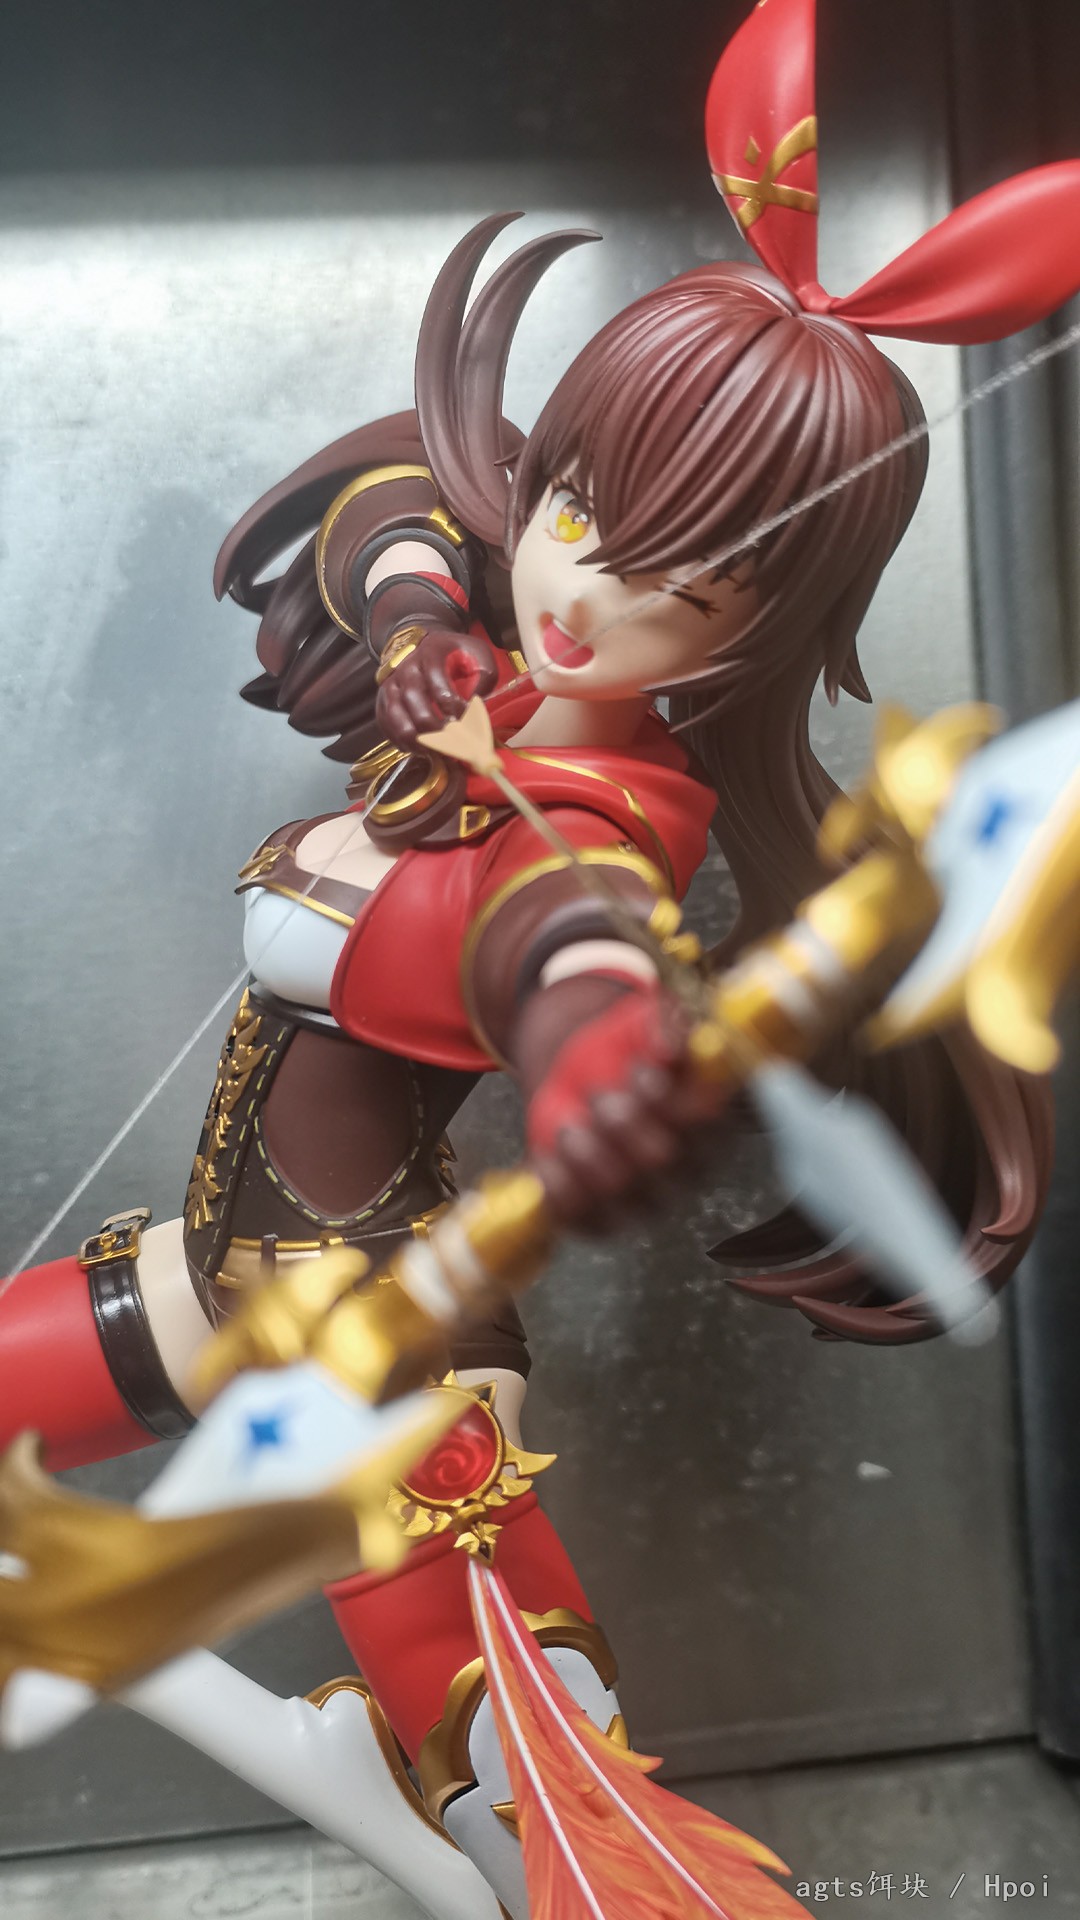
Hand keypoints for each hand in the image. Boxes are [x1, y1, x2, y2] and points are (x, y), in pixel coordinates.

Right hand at [375, 630, 499, 750]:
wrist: (422, 645)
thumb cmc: (454, 653)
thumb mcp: (476, 653)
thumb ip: (484, 675)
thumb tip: (479, 703)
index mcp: (431, 654)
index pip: (440, 689)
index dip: (454, 710)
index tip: (467, 721)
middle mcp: (406, 669)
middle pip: (416, 706)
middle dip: (436, 729)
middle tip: (452, 744)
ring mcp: (391, 685)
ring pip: (397, 718)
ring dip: (416, 740)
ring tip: (434, 752)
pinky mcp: (383, 700)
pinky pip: (386, 724)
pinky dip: (400, 741)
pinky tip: (418, 749)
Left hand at [521, 981, 723, 1232]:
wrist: (580, 1076)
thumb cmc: (625, 1051)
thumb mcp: (644, 1024)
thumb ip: (664, 1026)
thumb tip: (668, 1049)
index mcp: (711, 1116)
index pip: (703, 1118)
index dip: (664, 1097)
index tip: (638, 1071)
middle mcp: (689, 1167)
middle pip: (660, 1158)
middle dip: (619, 1119)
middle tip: (600, 1095)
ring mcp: (648, 1200)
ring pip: (617, 1189)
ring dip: (585, 1150)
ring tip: (572, 1126)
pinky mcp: (604, 1219)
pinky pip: (578, 1215)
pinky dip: (556, 1182)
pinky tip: (554, 1156)